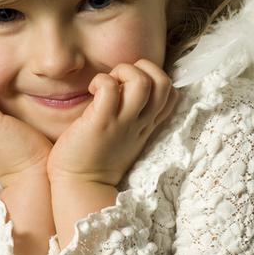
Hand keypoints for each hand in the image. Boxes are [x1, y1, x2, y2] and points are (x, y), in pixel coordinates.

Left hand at [47, 59, 178, 186]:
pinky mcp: (101, 122)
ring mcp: (123, 122)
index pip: (172, 95)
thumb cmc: (95, 159)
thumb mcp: (125, 138)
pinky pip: (109, 88)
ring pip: (142, 82)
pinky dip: (101, 80)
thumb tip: (124, 91)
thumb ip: (131, 117)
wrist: (80, 186)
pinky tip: (91, 90)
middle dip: (144, 68)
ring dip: (124, 71)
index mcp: (147, 126)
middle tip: (120, 80)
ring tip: (107, 83)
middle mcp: (140, 123)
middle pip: (165, 83)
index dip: (156, 79)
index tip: (132, 86)